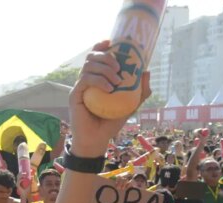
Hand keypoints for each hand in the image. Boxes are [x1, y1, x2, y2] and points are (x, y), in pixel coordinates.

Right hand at [69, 40, 150, 156]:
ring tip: (116, 81)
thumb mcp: (130, 105)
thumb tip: (146, 72)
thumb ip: (140, 91)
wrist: (97, 139)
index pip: (95, 56)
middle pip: (91, 57)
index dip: (101, 46)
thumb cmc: (110, 122)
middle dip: (106, 57)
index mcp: (97, 78)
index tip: (112, 42)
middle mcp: (86, 79)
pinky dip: (98, 81)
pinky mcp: (75, 95)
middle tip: (118, 68)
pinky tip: (108, 88)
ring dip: (104, 69)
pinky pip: (85, 80)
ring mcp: (80, 87)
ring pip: (88, 66)